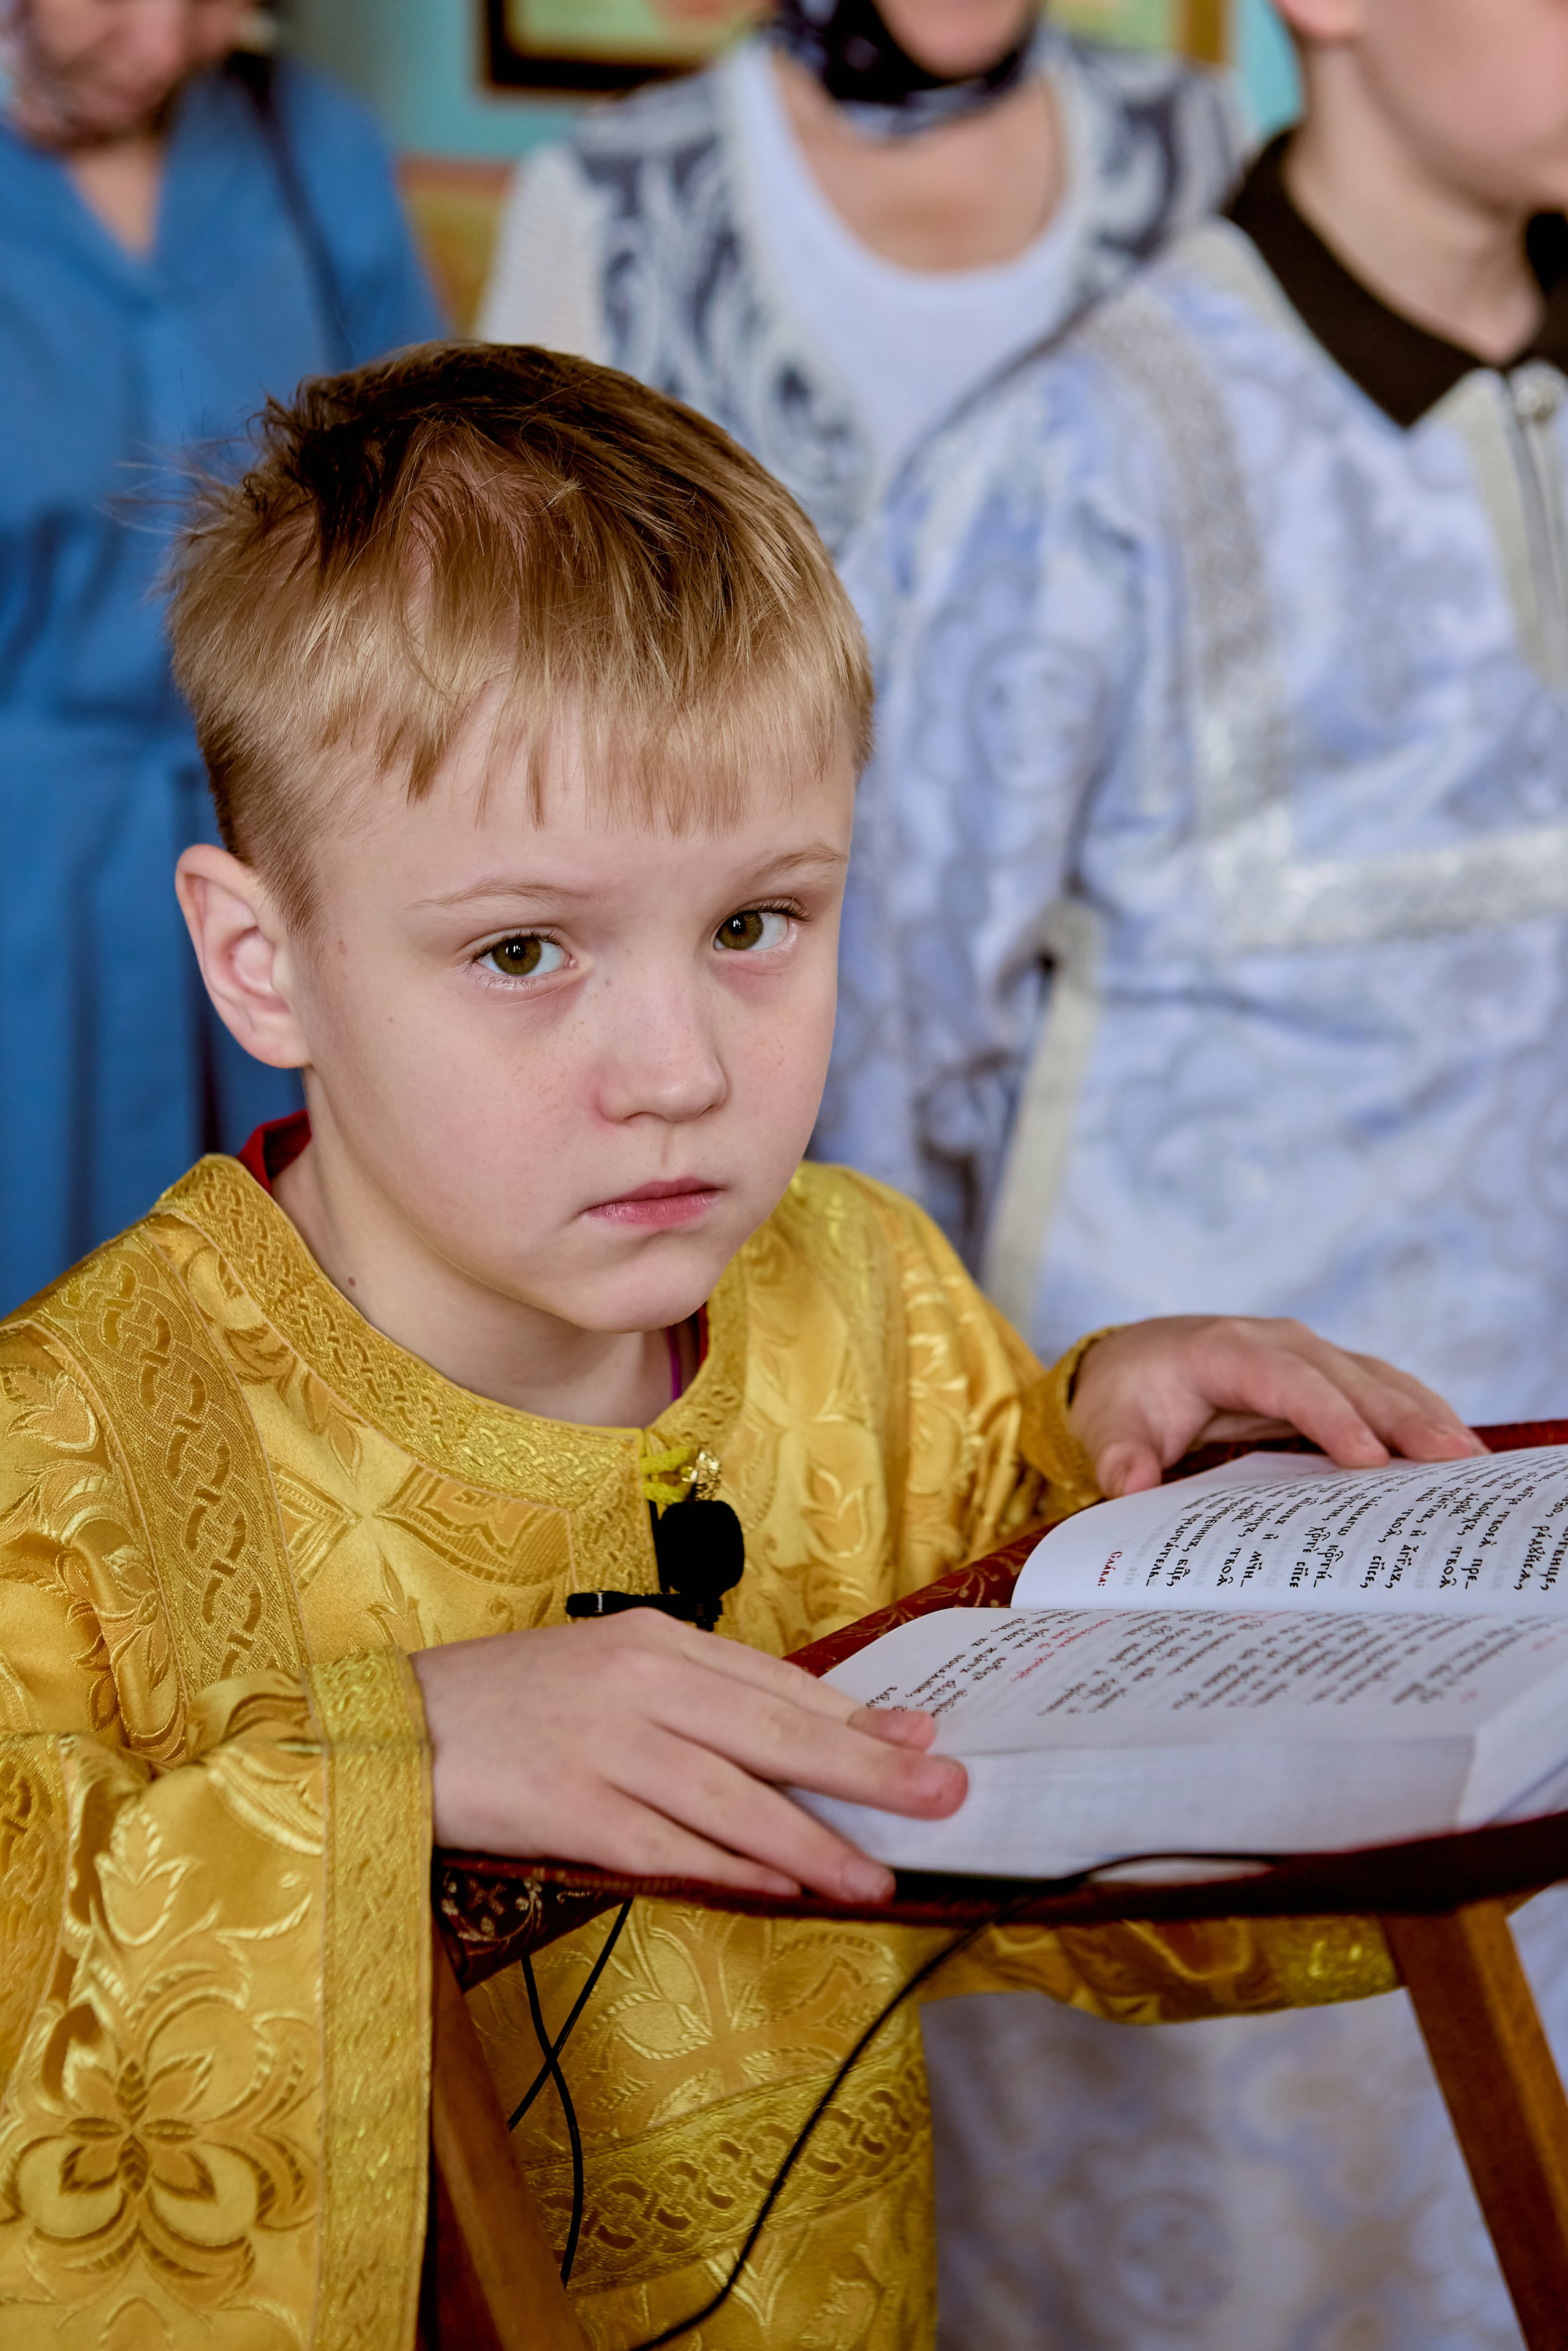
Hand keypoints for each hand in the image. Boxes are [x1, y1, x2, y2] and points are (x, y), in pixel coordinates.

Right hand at [411, 1612, 965, 1902]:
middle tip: (944, 1795)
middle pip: (774, 1731)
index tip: (925, 1739)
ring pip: (733, 1798)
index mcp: (652, 1639)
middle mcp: (638, 1684)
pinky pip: (670, 1847)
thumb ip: (702, 1697)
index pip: (774, 1683)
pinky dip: (731, 1869)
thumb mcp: (609, 1671)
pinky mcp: (571, 1809)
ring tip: (877, 1875)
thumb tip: (808, 1728)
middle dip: (868, 1767)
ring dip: (813, 1840)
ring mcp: (605, 1747)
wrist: (390, 1729)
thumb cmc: (511, 1703)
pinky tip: (782, 1889)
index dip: (855, 1718)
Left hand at [1069, 1315, 1485, 1498]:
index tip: (1368, 1458)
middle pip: (1347, 1378)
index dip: (1330, 1417)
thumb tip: (1129, 1483)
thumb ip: (1119, 1455)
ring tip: (1470, 1460)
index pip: (1287, 1381)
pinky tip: (1453, 1446)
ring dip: (1423, 1416)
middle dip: (1401, 1418)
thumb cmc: (1125, 1398)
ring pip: (1375, 1380)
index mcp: (1224, 1349)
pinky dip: (1417, 1413)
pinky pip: (1378, 1390)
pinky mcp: (1323, 1376)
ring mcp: (1306, 1355)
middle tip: (1453, 1461)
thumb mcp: (1107, 1427)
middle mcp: (1276, 1342)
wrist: (1130, 1365)